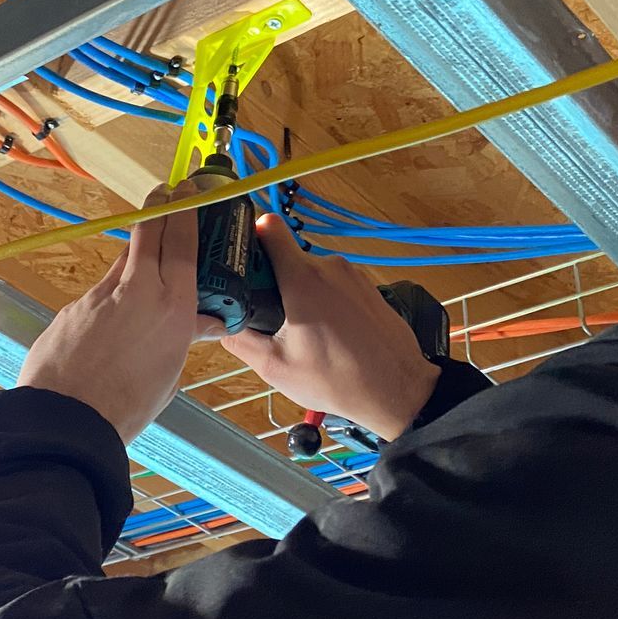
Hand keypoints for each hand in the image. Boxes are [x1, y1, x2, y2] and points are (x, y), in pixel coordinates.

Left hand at [17, 190, 215, 444]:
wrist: (68, 419)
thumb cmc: (130, 405)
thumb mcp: (170, 374)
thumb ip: (185, 338)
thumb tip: (204, 323)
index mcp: (174, 307)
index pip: (182, 242)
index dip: (185, 211)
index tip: (186, 191)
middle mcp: (140, 290)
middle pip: (151, 232)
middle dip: (160, 206)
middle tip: (167, 191)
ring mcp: (102, 294)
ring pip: (125, 256)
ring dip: (138, 245)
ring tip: (148, 245)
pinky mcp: (75, 305)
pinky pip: (101, 288)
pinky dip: (113, 289)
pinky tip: (115, 310)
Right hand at [221, 214, 439, 439]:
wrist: (397, 390)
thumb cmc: (338, 379)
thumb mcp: (275, 366)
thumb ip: (239, 339)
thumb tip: (220, 322)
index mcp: (302, 278)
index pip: (268, 228)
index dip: (249, 239)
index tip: (240, 263)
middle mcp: (329, 266)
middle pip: (286, 258)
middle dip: (272, 282)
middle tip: (268, 318)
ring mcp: (352, 274)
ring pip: (310, 273)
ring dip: (299, 295)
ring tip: (301, 332)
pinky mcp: (367, 285)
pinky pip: (333, 284)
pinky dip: (323, 301)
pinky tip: (326, 333)